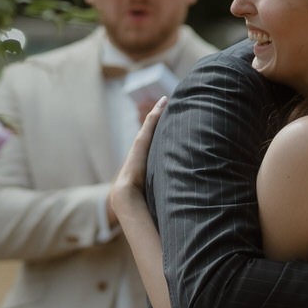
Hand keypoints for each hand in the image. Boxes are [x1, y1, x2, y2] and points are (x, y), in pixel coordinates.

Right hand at [107, 97, 164, 227]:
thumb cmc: (141, 201)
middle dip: (158, 118)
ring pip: (151, 125)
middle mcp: (141, 152)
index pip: (153, 145)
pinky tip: (165, 101)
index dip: (161, 135)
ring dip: (158, 112)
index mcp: (144, 162)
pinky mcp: (142, 141)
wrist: (127, 197)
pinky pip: (151, 122)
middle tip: (168, 105)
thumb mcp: (156, 195)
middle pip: (151, 131)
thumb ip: (165, 196)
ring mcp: (140, 146)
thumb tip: (180, 207)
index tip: (169, 125)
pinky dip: (157, 112)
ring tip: (167, 100)